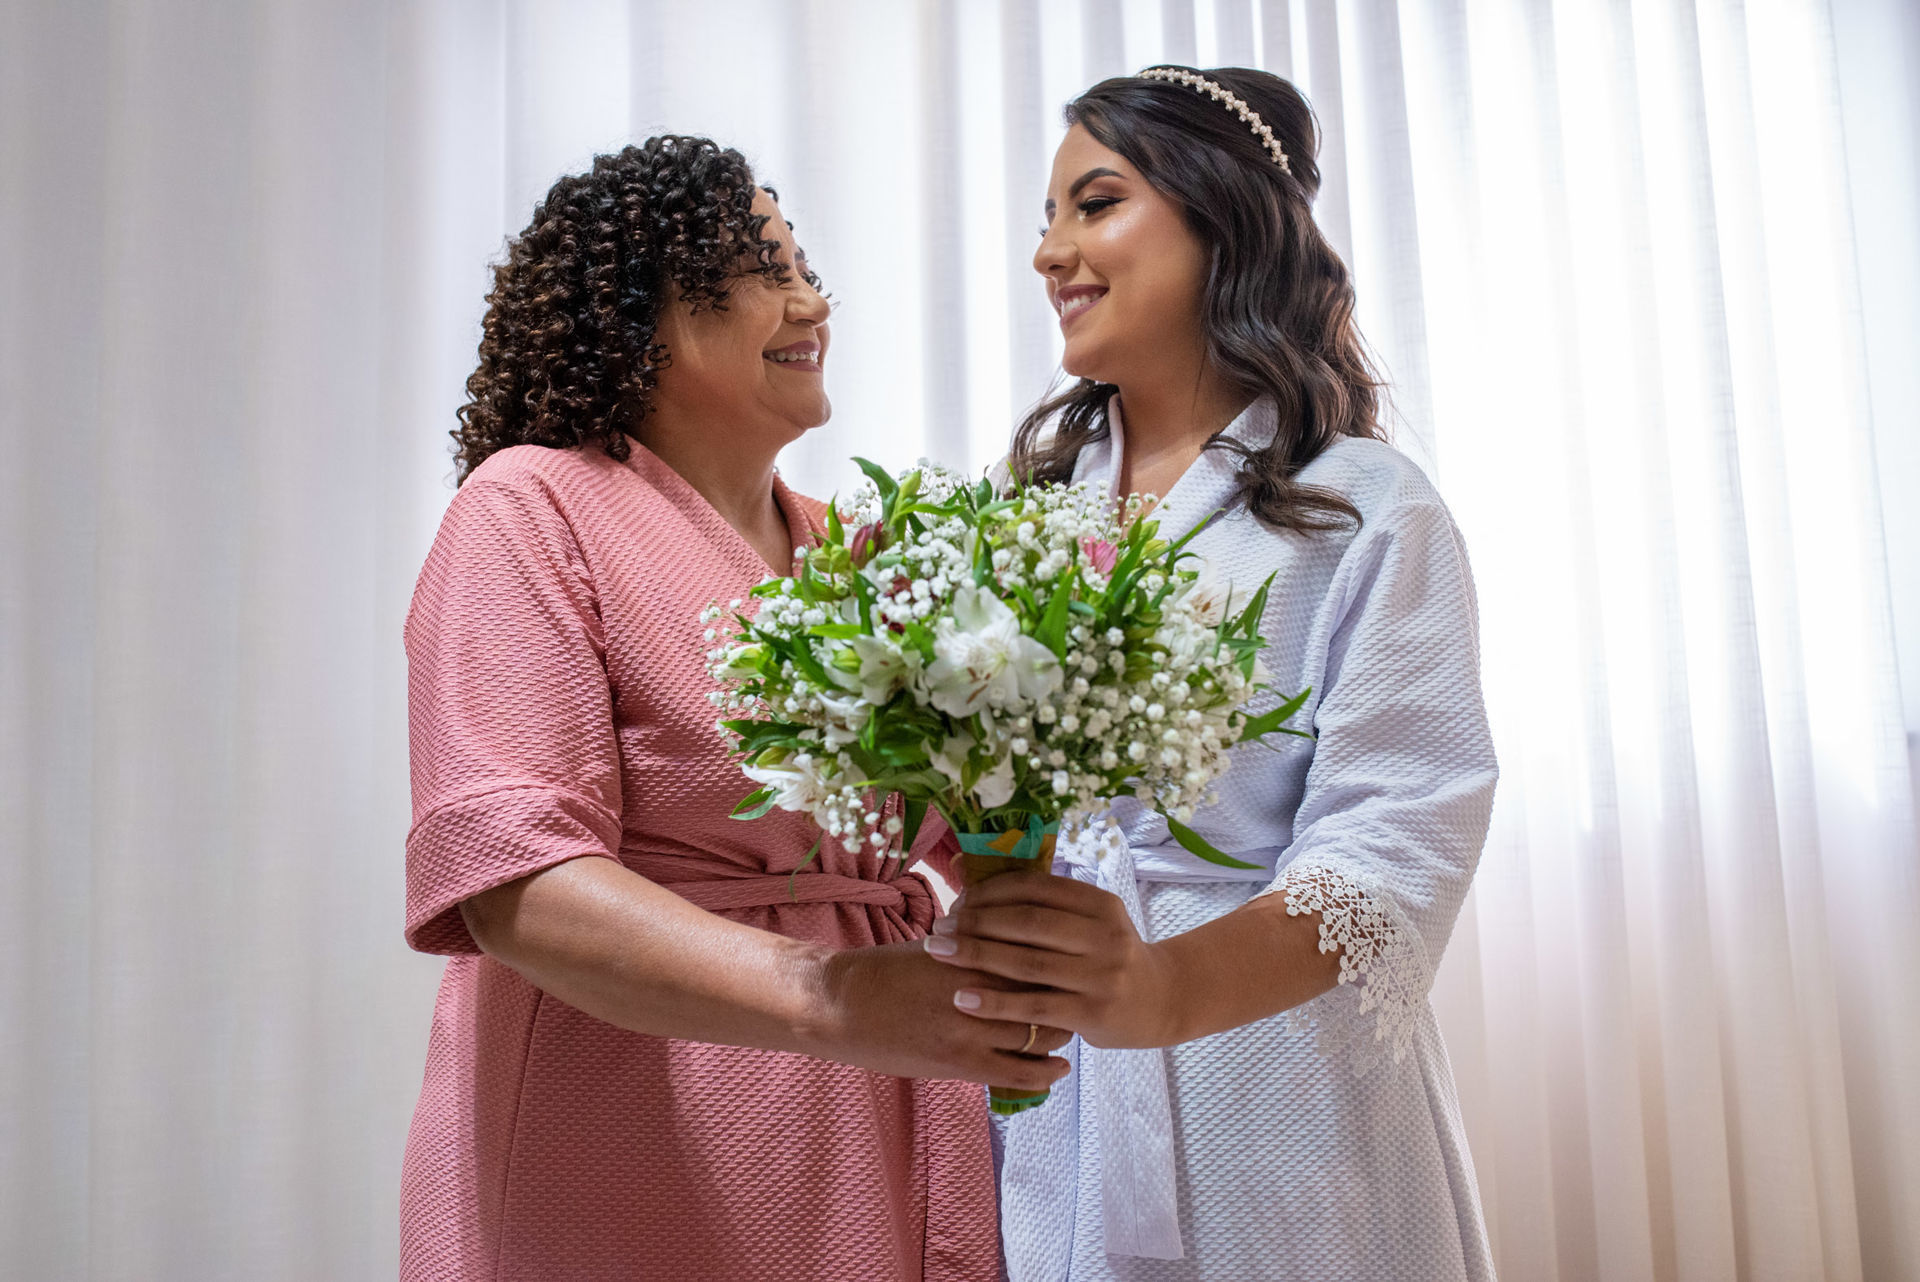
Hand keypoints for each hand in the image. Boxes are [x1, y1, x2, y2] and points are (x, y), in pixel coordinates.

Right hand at [809, 939, 1072, 1091]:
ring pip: (1040, 1033)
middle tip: (1076, 999)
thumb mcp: (937, 945)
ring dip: (1058, 1034)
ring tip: (1066, 1032)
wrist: (842, 1005)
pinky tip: (1057, 1070)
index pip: (1037, 955)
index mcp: (974, 951)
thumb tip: (1013, 937)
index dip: (1060, 962)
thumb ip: (978, 946)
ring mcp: (972, 1028)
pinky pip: (1019, 1072)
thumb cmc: (887, 971)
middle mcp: (979, 987)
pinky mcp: (961, 1063)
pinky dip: (1045, 1072)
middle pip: (1047, 993)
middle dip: (1065, 997)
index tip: (1070, 965)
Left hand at [925, 864, 1180, 1048]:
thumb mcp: (1090, 921)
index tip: (957, 902)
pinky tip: (962, 999)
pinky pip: (1034, 1007)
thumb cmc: (1107, 956)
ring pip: (1027, 963)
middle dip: (976, 923)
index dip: (990, 892)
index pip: (1036, 888)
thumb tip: (966, 868)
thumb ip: (1043, 903)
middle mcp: (1105, 935)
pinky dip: (994, 1002)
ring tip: (939, 956)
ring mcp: (1101, 975)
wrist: (1161, 1001)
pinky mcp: (1093, 1013)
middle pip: (1027, 922)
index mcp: (1100, 904)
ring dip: (976, 957)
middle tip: (939, 930)